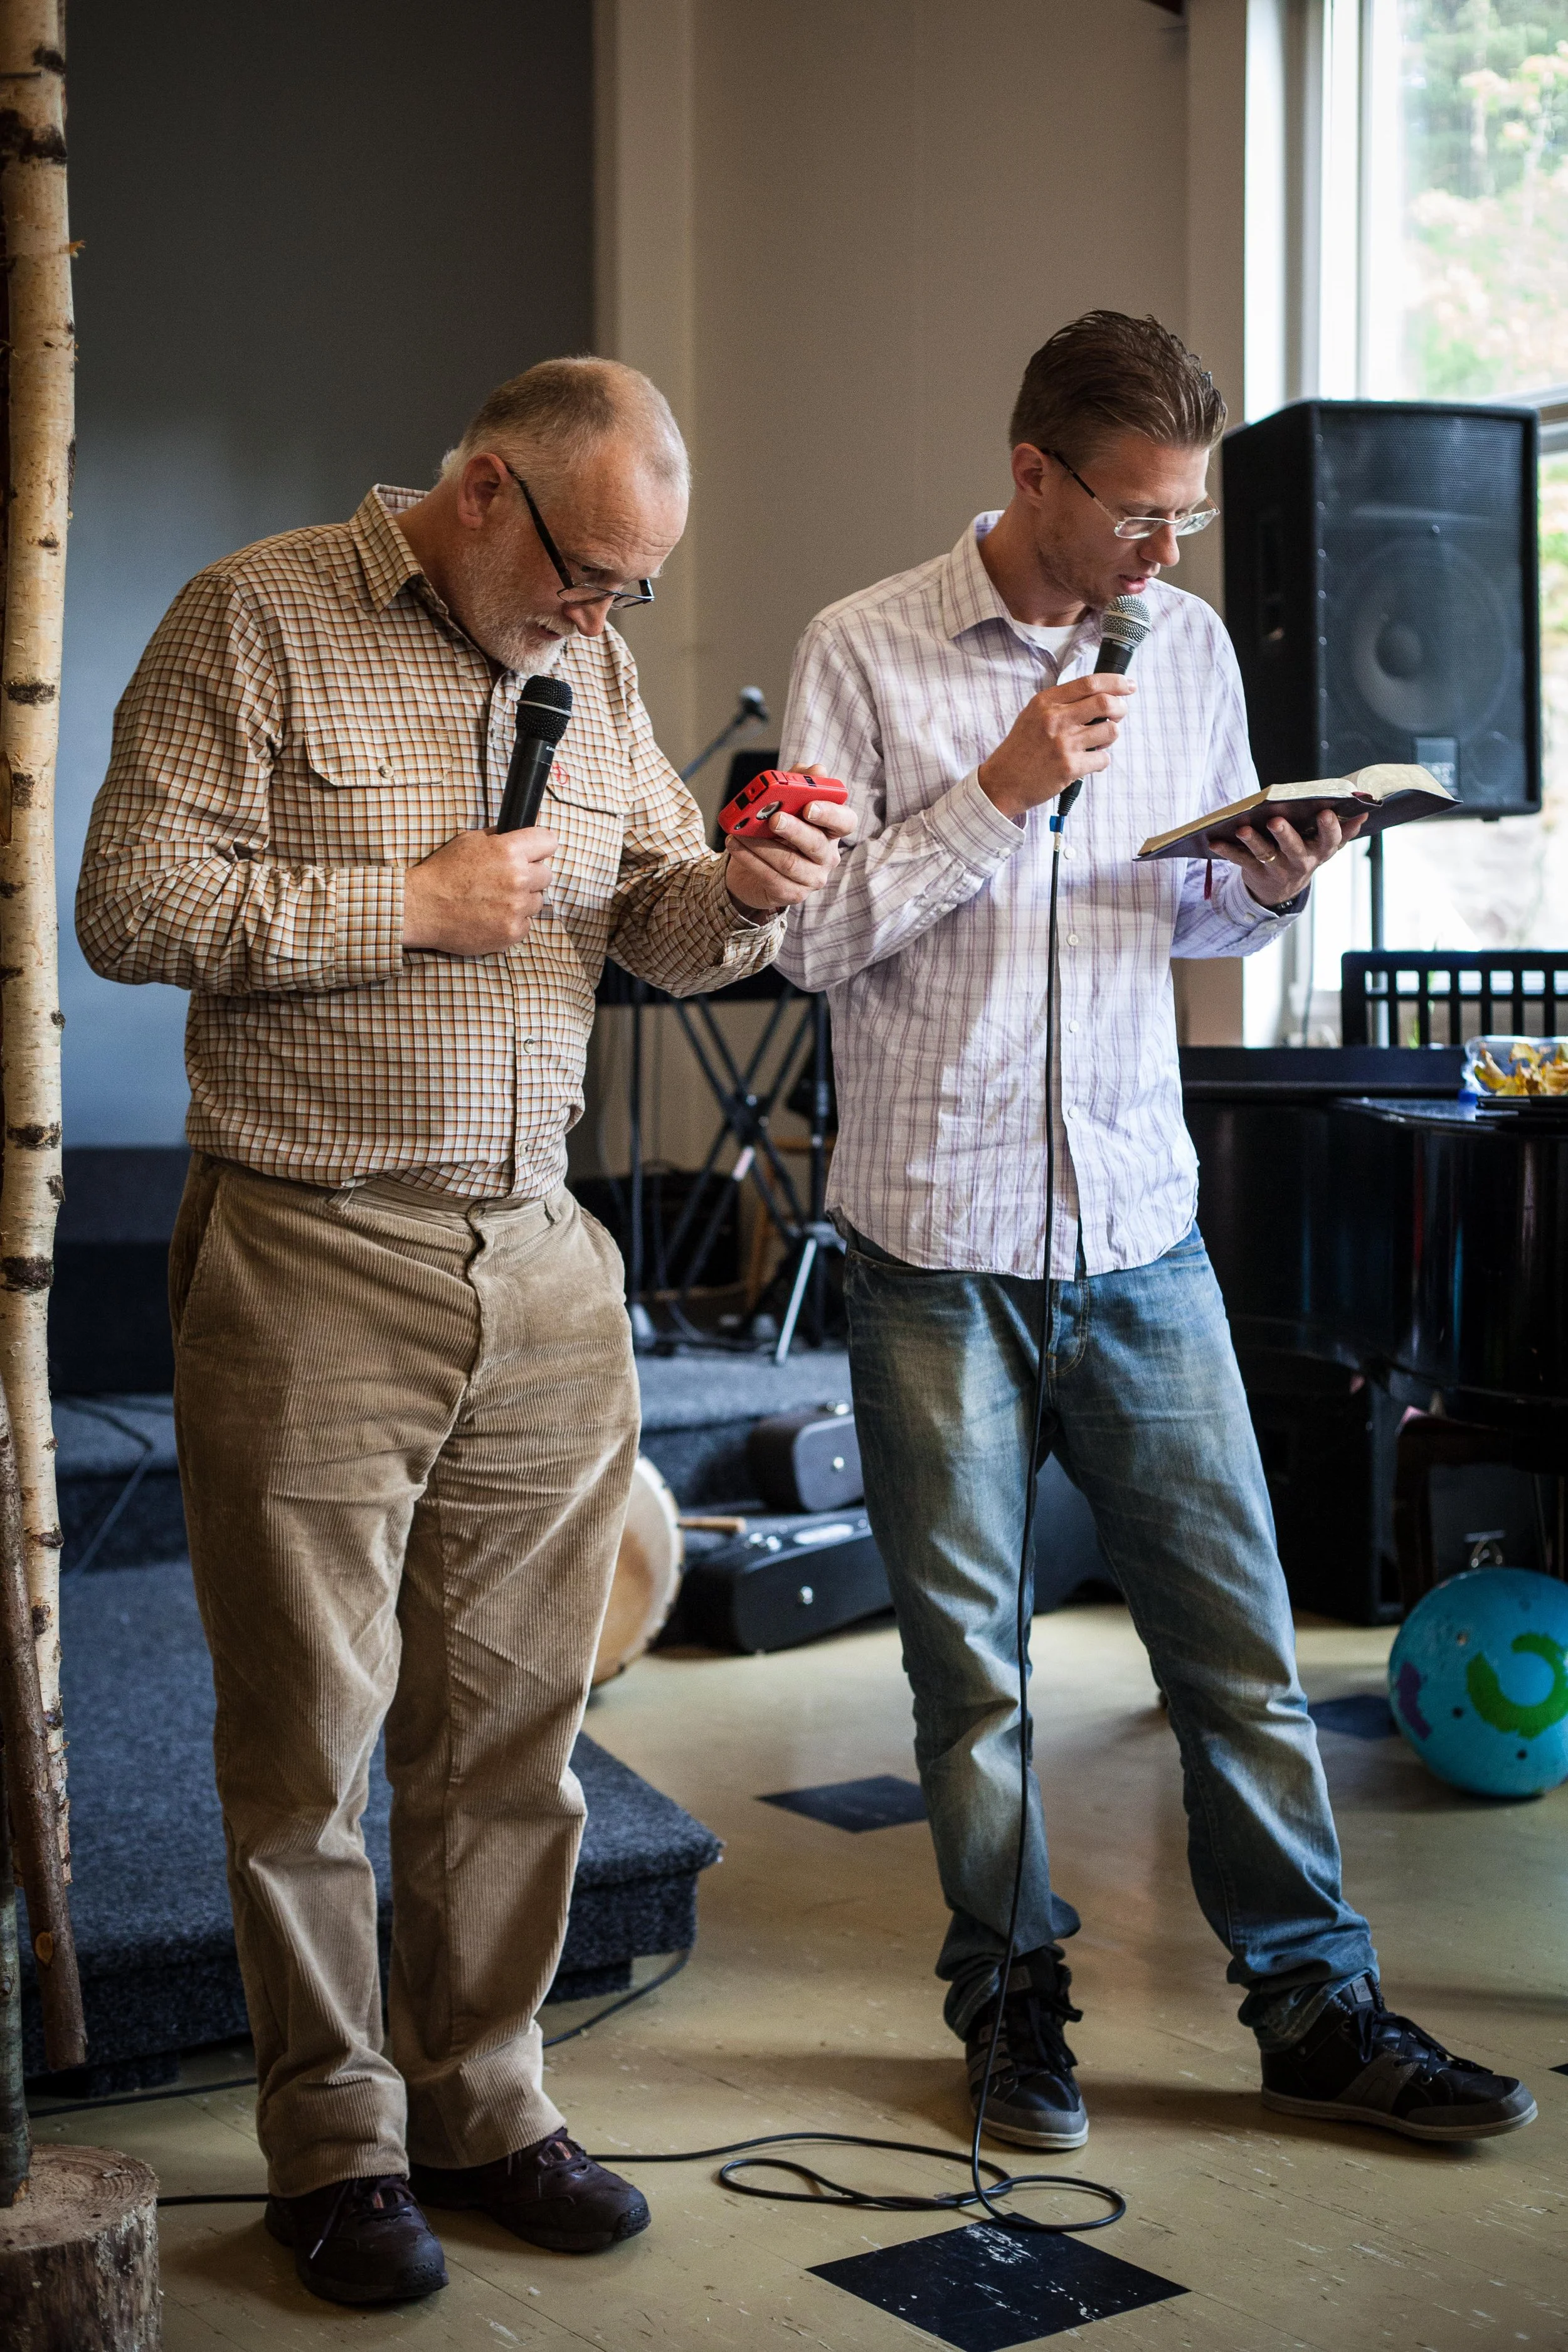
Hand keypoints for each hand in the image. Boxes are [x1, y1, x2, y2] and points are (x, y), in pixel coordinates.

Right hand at [402, 825, 556, 953]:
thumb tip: (528, 823)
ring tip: (495, 901)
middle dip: (530, 876)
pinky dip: (512, 922)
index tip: (534, 853)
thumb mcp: (470, 841)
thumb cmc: (444, 872)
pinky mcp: (511, 932)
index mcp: (508, 851)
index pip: (549, 841)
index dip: (540, 846)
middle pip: (545, 875)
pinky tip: (492, 917)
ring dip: (522, 901)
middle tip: (506, 881)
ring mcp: (516, 908)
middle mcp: (518, 878)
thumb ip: (502, 835)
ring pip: (537, 901)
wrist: (422, 907)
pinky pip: (526, 924)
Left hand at [724, 766, 859, 912]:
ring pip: (789, 863)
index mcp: (831, 829)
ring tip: (740, 831)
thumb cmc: (775, 831)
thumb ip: (798, 782)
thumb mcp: (785, 802)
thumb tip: (816, 770)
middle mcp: (827, 856)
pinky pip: (771, 878)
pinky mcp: (792, 894)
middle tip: (774, 818)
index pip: (845, 821)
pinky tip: (734, 845)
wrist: (753, 867)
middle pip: (816, 844)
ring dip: (761, 845)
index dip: (830, 814)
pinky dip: (750, 859)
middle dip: (794, 829)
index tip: (809, 806)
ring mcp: (812, 878)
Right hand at [977, 673, 1135, 818]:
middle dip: (1120, 708)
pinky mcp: (1069, 767)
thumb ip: (1061, 704)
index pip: (1090, 683)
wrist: (1002, 783)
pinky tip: (1087, 763)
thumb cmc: (1020, 750)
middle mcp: (1055, 719)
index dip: (1116, 682)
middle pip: (1106, 702)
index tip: (1128, 685)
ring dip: (1111, 737)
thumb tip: (1098, 695)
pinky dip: (1100, 761)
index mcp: (1046, 702)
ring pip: (1110, 731)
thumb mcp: (1033, 716)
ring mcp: (1063, 743)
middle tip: (1119, 714)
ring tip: (1098, 743)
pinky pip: (1103, 759)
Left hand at [1210, 807, 1367, 905]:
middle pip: (1293, 848)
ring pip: (1264, 854)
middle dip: (1285, 835)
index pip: (1330, 840)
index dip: (1330, 828)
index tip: (1327, 813)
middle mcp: (1300, 861)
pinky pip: (1240, 860)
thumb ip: (1345, 830)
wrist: (1282, 890)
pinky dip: (1226, 850)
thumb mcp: (1326, 846)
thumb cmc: (1306, 854)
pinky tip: (1214, 840)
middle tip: (1275, 821)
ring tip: (1242, 829)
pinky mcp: (1255, 871)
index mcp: (1320, 851)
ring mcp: (1276, 868)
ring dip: (1252, 841)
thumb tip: (1364, 811)